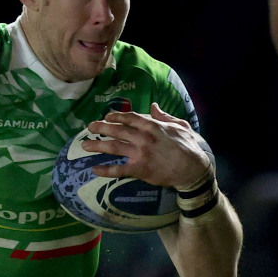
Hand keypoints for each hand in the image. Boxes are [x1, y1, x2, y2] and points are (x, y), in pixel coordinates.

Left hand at [83, 103, 212, 188]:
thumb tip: (153, 106)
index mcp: (152, 126)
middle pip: (117, 130)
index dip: (116, 116)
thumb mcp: (180, 125)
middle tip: (89, 127)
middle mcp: (143, 138)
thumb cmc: (188, 146)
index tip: (107, 116)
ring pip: (114, 147)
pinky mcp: (140, 169)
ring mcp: (140, 154)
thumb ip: (165, 116)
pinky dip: (106, 169)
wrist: (192, 169)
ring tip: (84, 145)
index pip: (129, 118)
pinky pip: (119, 169)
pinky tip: (95, 169)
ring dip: (97, 145)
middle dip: (101, 127)